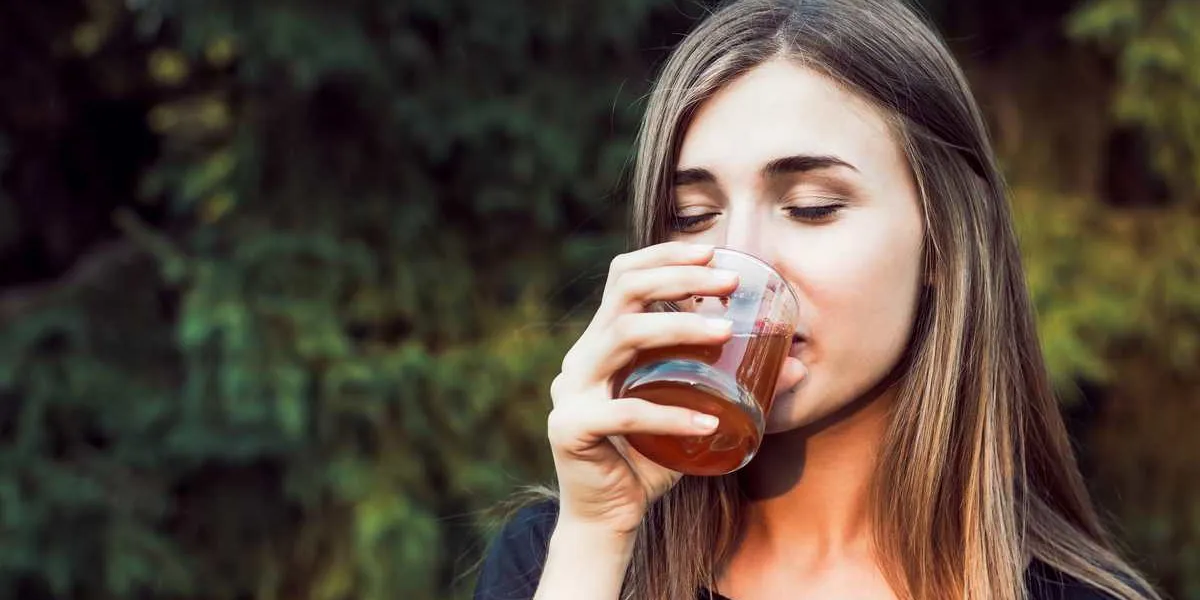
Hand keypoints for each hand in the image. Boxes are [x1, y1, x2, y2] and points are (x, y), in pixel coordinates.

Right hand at [546, 241, 738, 535]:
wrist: (609, 519)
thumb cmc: (650, 460)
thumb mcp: (693, 412)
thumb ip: (732, 386)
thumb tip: (797, 363)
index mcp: (603, 343)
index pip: (624, 277)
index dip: (666, 256)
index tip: (715, 251)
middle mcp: (582, 357)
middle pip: (623, 292)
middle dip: (679, 277)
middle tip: (730, 283)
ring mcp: (570, 390)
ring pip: (623, 337)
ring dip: (679, 328)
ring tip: (726, 332)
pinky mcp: (570, 428)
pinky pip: (625, 414)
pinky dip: (671, 415)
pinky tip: (710, 420)